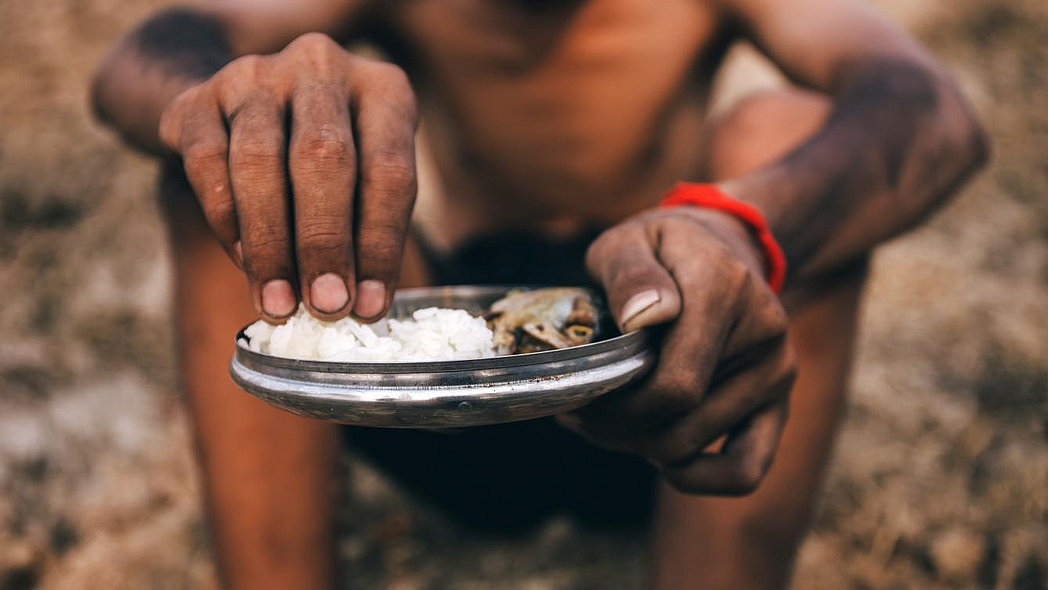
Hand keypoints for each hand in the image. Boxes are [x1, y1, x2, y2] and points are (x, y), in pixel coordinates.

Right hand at [158, 33, 417, 321]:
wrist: (246, 107)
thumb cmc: (329, 162)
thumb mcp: (367, 179)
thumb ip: (366, 229)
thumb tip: (359, 306)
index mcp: (383, 89)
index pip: (389, 171)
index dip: (380, 245)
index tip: (370, 306)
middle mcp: (321, 67)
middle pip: (323, 159)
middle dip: (324, 244)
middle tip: (326, 307)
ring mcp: (256, 75)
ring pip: (259, 163)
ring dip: (271, 245)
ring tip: (280, 304)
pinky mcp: (198, 96)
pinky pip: (208, 164)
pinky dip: (227, 222)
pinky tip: (245, 263)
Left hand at [567, 206, 795, 494]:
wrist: (721, 246)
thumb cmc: (661, 249)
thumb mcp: (629, 240)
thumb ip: (630, 273)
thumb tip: (642, 317)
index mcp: (726, 291)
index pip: (674, 386)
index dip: (617, 409)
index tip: (577, 398)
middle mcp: (765, 336)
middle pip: (681, 425)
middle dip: (618, 430)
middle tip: (580, 413)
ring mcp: (778, 373)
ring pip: (697, 447)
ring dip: (640, 446)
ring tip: (610, 422)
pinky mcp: (779, 401)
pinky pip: (746, 469)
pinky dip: (697, 477)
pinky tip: (660, 457)